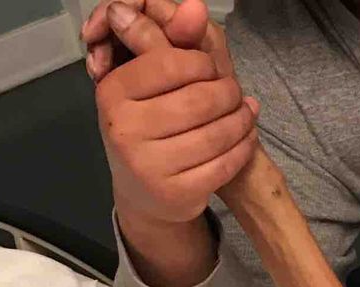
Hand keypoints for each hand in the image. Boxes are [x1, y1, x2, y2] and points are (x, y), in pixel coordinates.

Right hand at [92, 1, 258, 224]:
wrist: (143, 193)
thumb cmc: (147, 124)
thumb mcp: (149, 80)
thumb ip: (172, 39)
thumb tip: (197, 5)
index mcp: (113, 93)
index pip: (170, 64)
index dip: (201, 63)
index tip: (209, 69)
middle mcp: (125, 130)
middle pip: (199, 100)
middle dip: (227, 92)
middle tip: (234, 92)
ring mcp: (149, 166)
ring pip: (217, 133)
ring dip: (242, 119)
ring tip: (246, 111)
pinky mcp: (176, 194)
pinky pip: (225, 164)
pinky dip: (243, 146)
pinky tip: (246, 136)